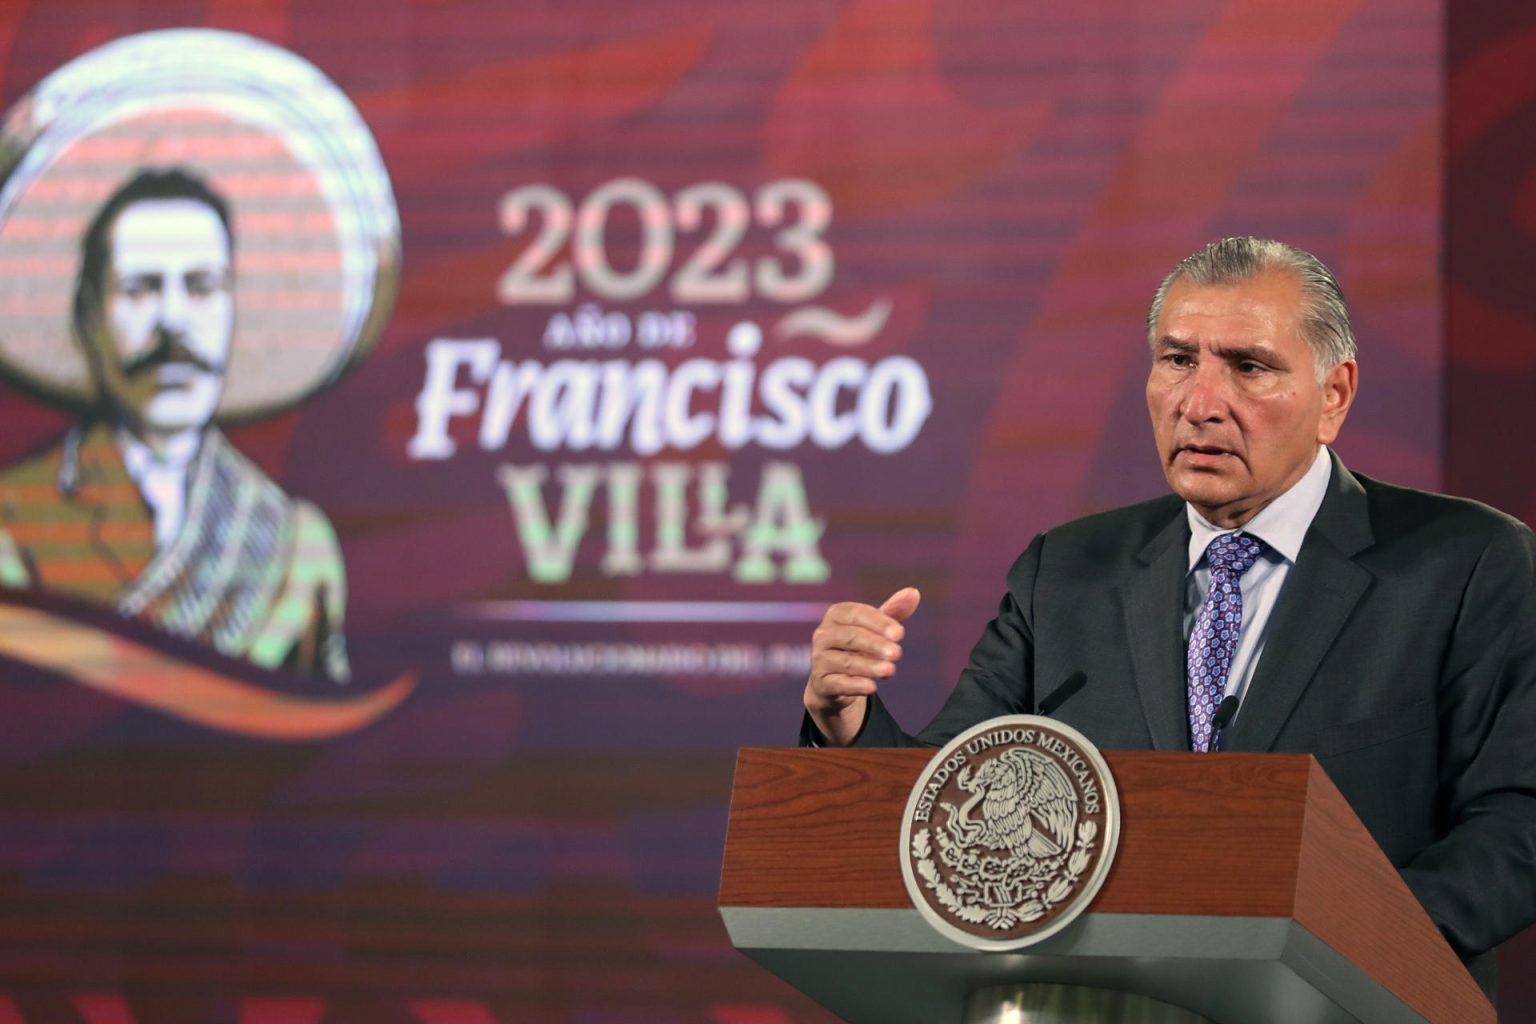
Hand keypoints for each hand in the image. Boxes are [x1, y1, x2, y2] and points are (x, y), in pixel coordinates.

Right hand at [803, 587, 920, 745]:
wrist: (834, 682)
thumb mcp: (874, 628)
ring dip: (869, 666)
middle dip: (875, 644)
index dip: (879, 623)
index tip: (900, 634)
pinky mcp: (821, 683)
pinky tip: (872, 687)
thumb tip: (914, 593)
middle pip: (850, 637)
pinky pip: (838, 684)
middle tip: (898, 653)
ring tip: (890, 670)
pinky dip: (855, 685)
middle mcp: (823, 635)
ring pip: (845, 662)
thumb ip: (892, 612)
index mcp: (836, 615)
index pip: (856, 614)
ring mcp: (819, 660)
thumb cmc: (857, 647)